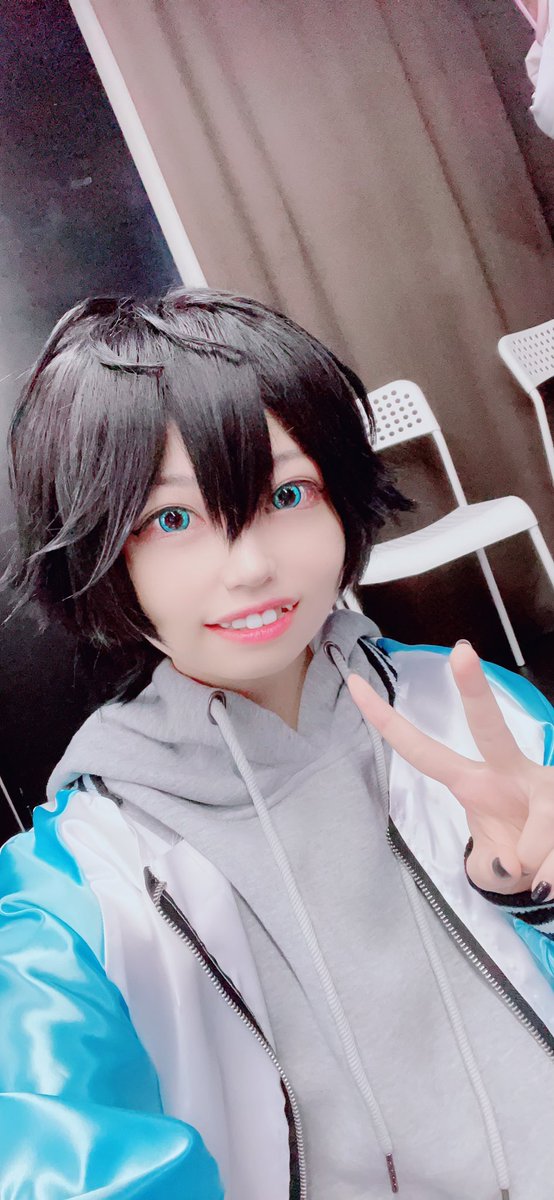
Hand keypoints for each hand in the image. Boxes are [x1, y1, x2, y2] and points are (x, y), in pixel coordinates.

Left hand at [348, 641, 553, 898]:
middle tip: (460, 652)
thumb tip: (512, 863)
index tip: (354, 684)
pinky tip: (549, 871)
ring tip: (540, 875)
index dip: (386, 721)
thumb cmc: (519, 858)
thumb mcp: (495, 871)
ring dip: (538, 861)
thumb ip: (491, 869)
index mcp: (475, 783)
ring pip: (544, 818)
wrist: (553, 868)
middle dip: (474, 689)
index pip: (422, 751)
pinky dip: (551, 872)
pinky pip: (553, 845)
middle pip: (489, 726)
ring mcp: (544, 782)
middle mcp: (509, 771)